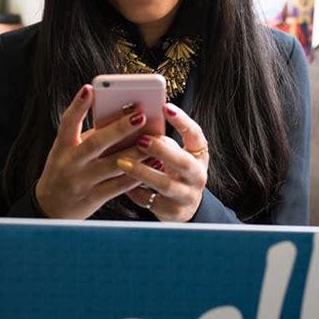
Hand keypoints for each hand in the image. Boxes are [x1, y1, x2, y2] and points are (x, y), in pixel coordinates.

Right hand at [35, 85, 149, 218]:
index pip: (67, 123)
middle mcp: (71, 163)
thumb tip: (122, 120)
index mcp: (62, 147)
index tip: (90, 88)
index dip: (77, 106)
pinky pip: (120, 185)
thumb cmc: (65, 170)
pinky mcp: (94, 198)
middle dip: (119, 129)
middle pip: (96, 143)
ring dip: (136, 152)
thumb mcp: (67, 152)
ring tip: (154, 139)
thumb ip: (89, 138)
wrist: (50, 209)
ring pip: (113, 165)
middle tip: (140, 115)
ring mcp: (82, 182)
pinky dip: (138, 174)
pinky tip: (153, 163)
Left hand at [119, 102, 208, 221]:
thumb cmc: (174, 170)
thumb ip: (163, 141)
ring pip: (165, 184)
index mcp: (199, 155)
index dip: (182, 120)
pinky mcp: (172, 212)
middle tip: (141, 140)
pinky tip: (120, 181)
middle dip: (161, 150)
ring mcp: (187, 195)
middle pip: (182, 162)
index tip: (165, 107)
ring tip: (121, 161)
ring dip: (142, 172)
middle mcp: (198, 176)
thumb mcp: (176, 154)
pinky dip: (134, 191)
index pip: (195, 135)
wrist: (185, 205)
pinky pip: (150, 200)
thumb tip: (136, 123)